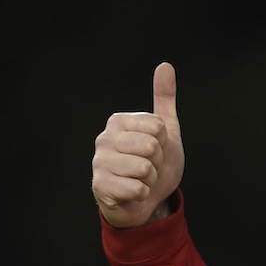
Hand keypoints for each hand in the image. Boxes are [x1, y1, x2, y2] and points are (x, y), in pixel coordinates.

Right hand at [91, 62, 183, 227]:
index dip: (164, 143)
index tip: (156, 149)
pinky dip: (142, 194)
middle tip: (149, 167)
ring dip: (151, 179)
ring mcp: (99, 162)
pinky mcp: (100, 186)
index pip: (157, 127)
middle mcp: (104, 139)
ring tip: (141, 180)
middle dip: (158, 162)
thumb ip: (164, 99)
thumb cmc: (155, 164)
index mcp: (119, 121)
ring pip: (144, 168)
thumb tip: (165, 65)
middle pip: (152, 146)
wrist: (146, 200)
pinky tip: (133, 193)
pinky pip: (137, 188)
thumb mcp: (165, 131)